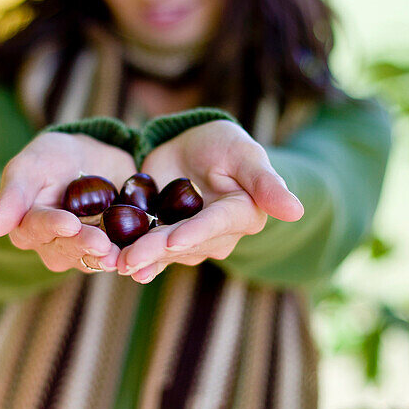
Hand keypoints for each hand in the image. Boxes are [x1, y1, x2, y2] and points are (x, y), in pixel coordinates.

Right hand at [0, 132, 136, 273]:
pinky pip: (127, 257)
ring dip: (112, 258)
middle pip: (71, 248)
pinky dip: (138, 259)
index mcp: (29, 228)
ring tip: (123, 254)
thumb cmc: (52, 158)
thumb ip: (12, 197)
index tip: (68, 223)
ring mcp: (87, 253)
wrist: (92, 158)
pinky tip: (149, 261)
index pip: (39, 229)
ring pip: (98, 259)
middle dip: (87, 245)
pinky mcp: (117, 250)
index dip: (54, 227)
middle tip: (102, 243)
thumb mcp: (30, 167)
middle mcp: (56, 247)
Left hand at [115, 120, 303, 282]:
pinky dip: (129, 253)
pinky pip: (148, 249)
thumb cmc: (225, 146)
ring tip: (116, 262)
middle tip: (130, 259)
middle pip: (184, 244)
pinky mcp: (164, 240)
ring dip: (140, 258)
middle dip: (156, 251)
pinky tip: (111, 261)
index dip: (194, 233)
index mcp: (242, 215)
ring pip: (163, 251)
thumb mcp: (245, 155)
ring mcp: (190, 242)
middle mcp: (217, 236)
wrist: (193, 148)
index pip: (215, 225)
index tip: (173, 240)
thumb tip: (297, 211)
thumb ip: (266, 183)